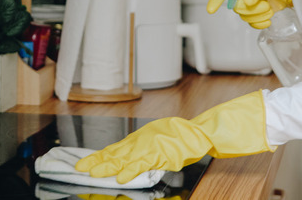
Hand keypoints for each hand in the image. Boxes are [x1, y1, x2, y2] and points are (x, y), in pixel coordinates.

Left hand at [75, 91, 274, 183]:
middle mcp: (153, 135)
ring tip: (91, 172)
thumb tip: (145, 161)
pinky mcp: (169, 148)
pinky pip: (147, 161)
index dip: (105, 155)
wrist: (222, 126)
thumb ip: (161, 150)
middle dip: (99, 159)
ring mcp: (160, 141)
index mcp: (154, 134)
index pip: (124, 147)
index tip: (88, 162)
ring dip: (109, 164)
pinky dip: (133, 169)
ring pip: (128, 155)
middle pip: (120, 149)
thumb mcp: (176, 142)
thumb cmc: (201, 134)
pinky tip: (120, 176)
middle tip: (79, 167)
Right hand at [207, 0, 291, 28]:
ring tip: (270, 8)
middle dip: (251, 9)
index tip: (211, 10)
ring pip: (244, 16)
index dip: (216, 0)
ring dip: (258, 16)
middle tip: (265, 4)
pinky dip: (260, 24)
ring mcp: (250, 5)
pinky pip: (252, 24)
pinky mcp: (258, 14)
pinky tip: (268, 20)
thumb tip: (248, 2)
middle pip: (236, 7)